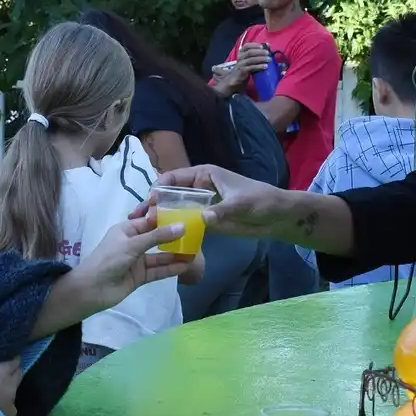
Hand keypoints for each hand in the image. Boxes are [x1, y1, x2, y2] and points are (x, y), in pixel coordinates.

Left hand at [61, 214, 197, 316]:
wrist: (92, 290)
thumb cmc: (108, 259)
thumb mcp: (133, 244)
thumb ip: (158, 236)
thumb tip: (182, 226)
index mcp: (127, 229)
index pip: (150, 221)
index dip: (167, 219)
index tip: (186, 216)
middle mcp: (133, 243)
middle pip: (157, 238)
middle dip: (174, 237)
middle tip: (195, 234)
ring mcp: (137, 260)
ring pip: (160, 256)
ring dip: (175, 254)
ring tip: (194, 251)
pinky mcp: (140, 276)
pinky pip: (158, 270)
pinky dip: (170, 268)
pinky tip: (185, 266)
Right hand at [138, 166, 293, 239]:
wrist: (277, 216)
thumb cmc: (261, 200)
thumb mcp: (242, 203)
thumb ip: (222, 210)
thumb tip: (202, 218)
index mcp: (204, 175)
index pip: (174, 177)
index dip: (158, 188)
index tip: (148, 202)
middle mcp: (199, 188)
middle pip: (170, 194)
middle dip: (153, 204)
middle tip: (138, 219)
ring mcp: (202, 205)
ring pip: (176, 210)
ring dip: (161, 218)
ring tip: (144, 231)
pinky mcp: (207, 220)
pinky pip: (187, 224)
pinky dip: (176, 229)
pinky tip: (164, 240)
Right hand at [214, 44, 269, 95]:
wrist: (236, 78)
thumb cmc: (246, 66)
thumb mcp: (250, 58)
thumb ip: (257, 52)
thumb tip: (268, 45)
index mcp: (241, 52)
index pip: (247, 46)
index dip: (255, 45)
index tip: (264, 46)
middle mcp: (240, 57)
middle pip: (250, 52)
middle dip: (260, 52)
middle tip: (268, 53)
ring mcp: (241, 64)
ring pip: (251, 59)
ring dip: (261, 59)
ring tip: (269, 59)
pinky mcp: (242, 71)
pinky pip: (251, 67)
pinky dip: (259, 66)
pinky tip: (265, 66)